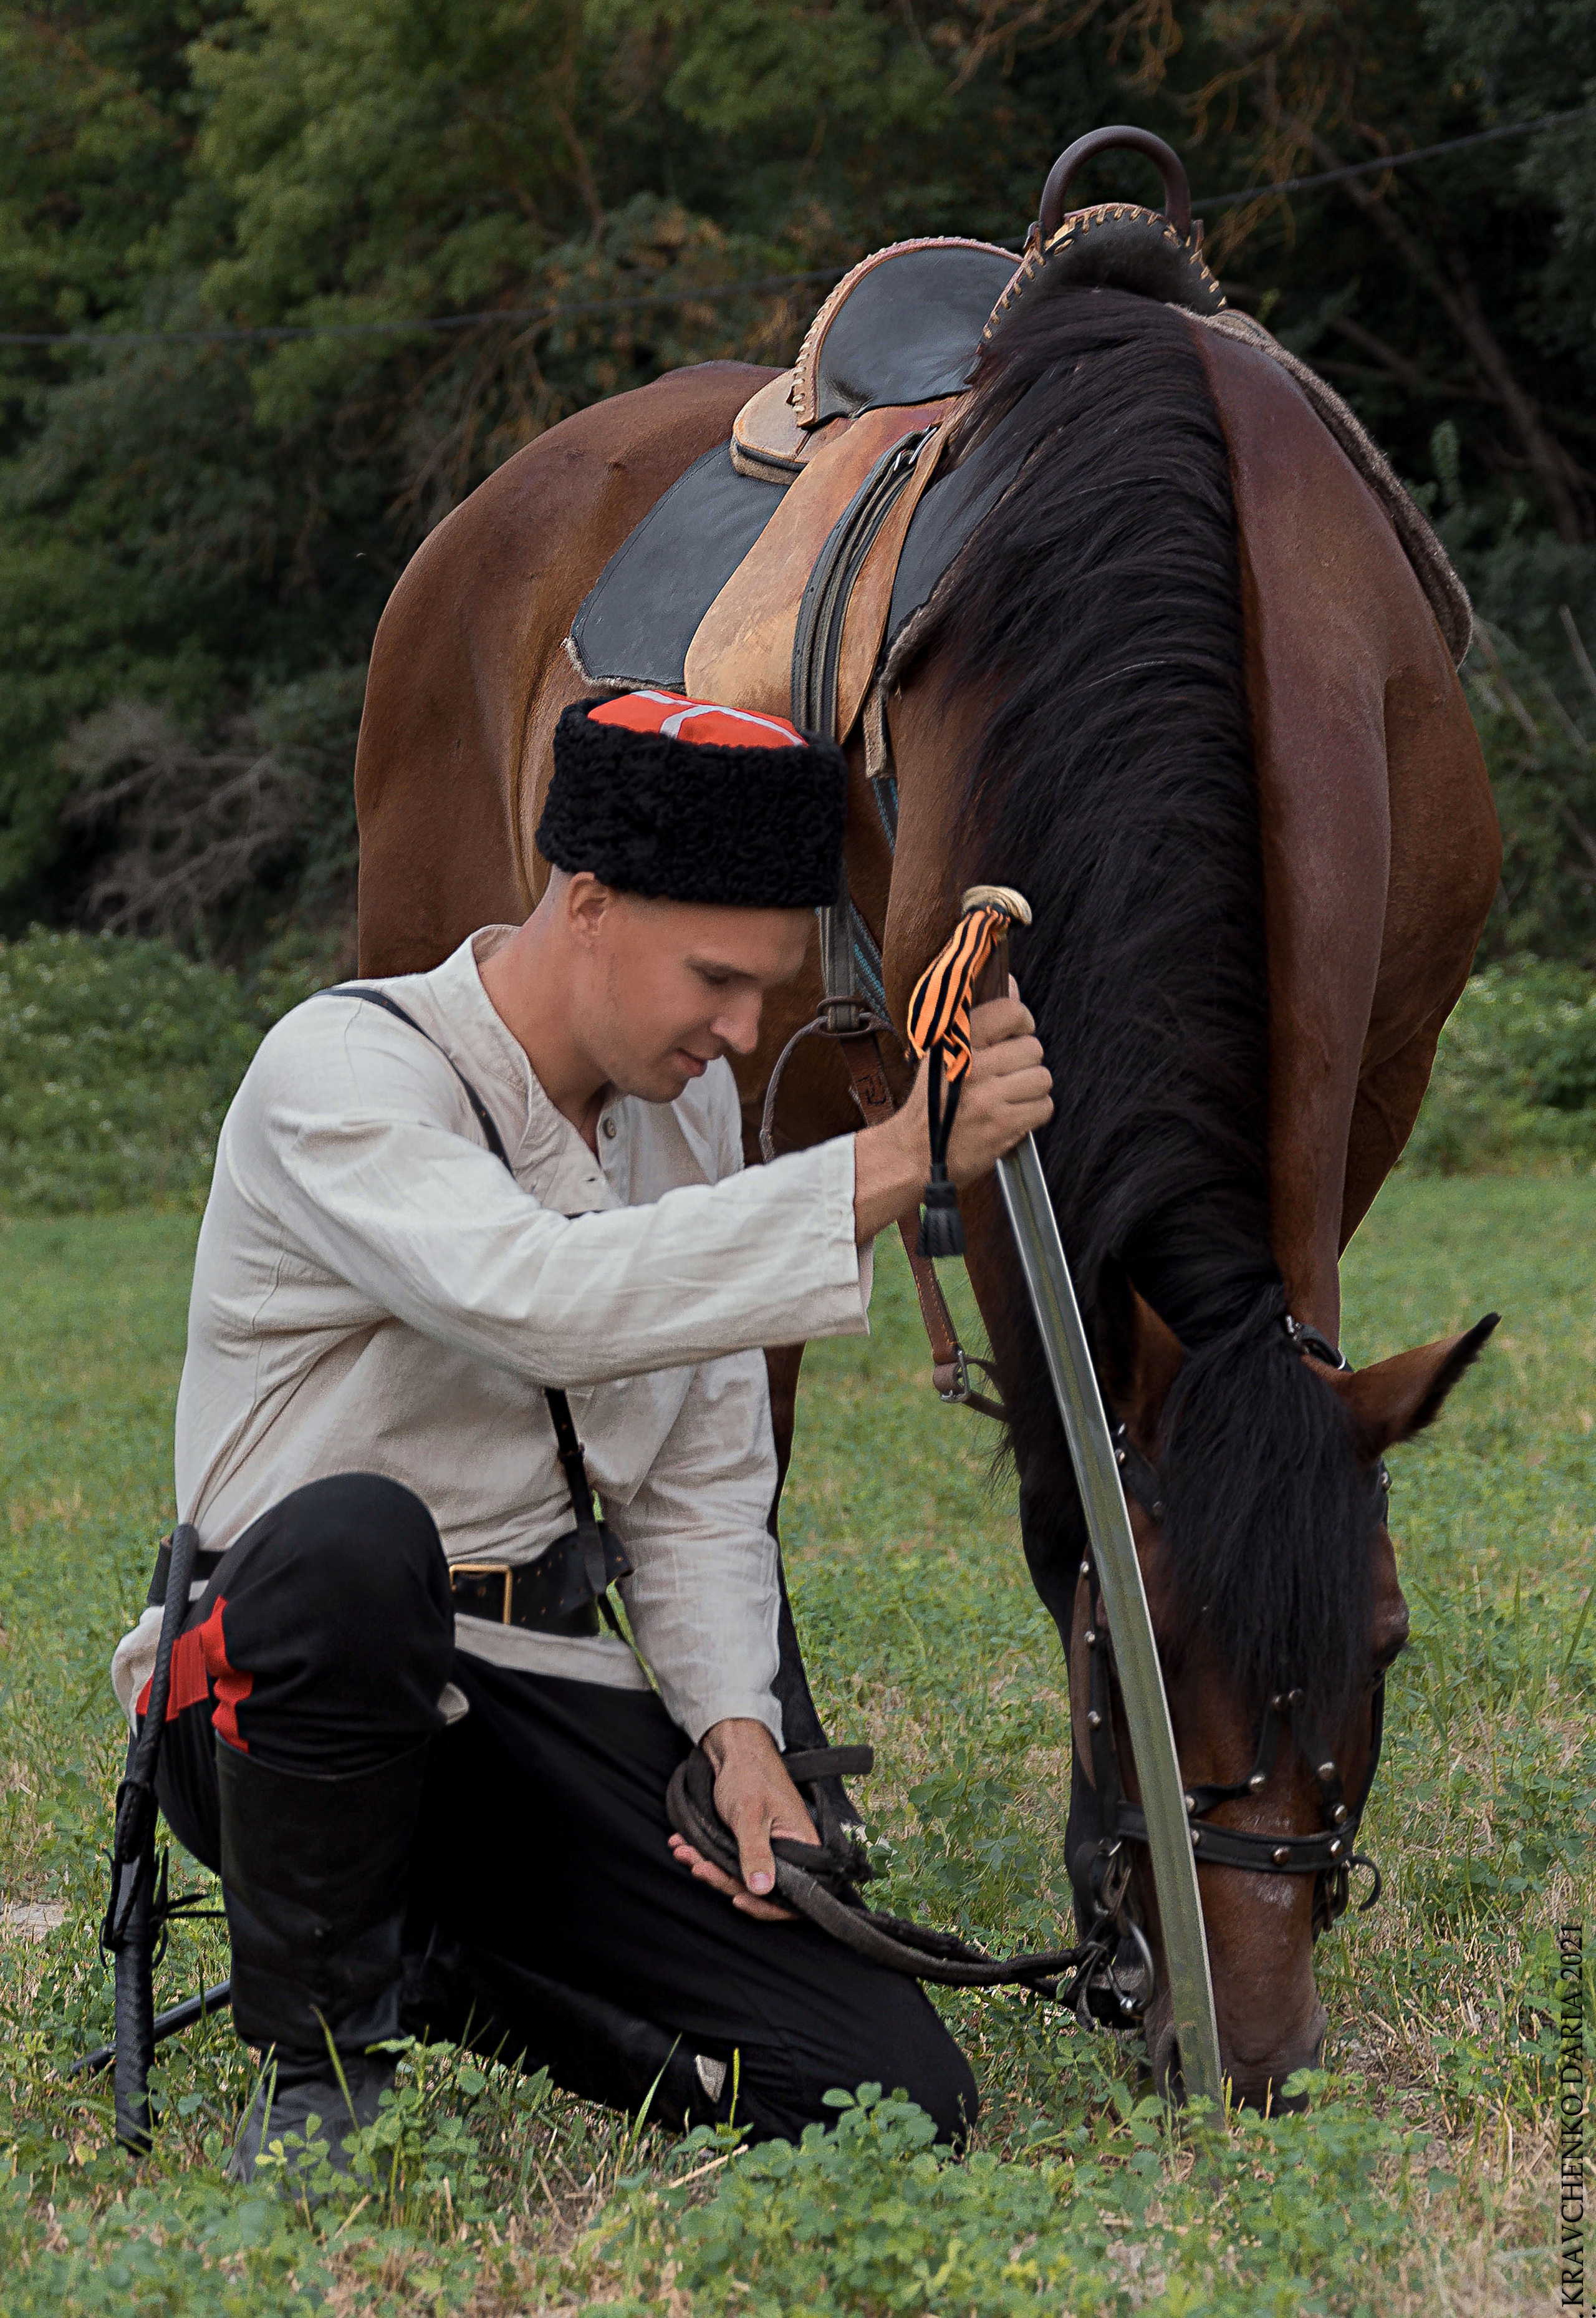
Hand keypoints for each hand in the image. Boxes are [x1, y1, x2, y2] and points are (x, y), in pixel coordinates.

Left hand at [667, 1718, 818, 1923]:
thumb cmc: (749, 1773)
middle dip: (723, 1880)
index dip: (766, 1906)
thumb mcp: (751, 1815)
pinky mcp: (746, 1843)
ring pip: (738, 1875)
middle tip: (698, 1866)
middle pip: (760, 1889)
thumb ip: (756, 1854)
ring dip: (708, 1867)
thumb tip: (762, 1890)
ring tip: (684, 1852)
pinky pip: (727, 1860)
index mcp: (803, 1846)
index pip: (795, 1896)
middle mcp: (789, 1852)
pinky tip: (684, 1846)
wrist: (731, 1747)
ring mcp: (767, 1848)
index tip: (737, 1901)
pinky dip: (704, 1856)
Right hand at [852, 979, 1051, 1240]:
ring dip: (1031, 1089)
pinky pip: (1043, 1108)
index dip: (1022, 1021)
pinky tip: (1012, 1115)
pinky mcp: (1002, 1126)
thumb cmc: (930, 1103)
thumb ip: (980, 1019)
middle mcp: (973, 1067)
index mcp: (956, 1043)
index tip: (1016, 1032)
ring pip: (1042, 1078)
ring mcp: (989, 1098)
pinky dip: (1033, 1113)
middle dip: (1024, 1063)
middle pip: (1032, 1048)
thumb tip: (1012, 983)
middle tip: (1005, 1076)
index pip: (1010, 1012)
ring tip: (1008, 1097)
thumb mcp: (941, 1054)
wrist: (912, 1154)